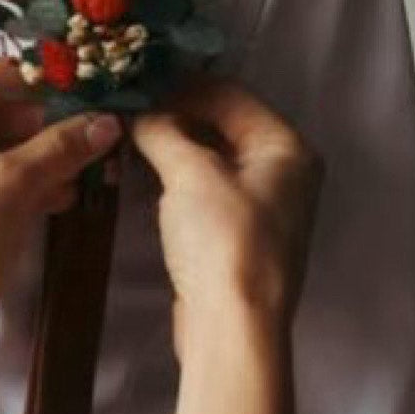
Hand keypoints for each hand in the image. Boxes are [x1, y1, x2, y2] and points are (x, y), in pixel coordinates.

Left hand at [0, 59, 122, 369]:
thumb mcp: (14, 188)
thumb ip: (60, 147)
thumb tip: (106, 121)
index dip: (37, 85)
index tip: (82, 95)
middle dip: (37, 129)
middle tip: (87, 138)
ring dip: (28, 159)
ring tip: (80, 172)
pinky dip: (5, 183)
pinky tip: (53, 197)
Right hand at [131, 76, 322, 345]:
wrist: (233, 327)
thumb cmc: (223, 240)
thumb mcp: (190, 173)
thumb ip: (162, 132)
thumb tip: (139, 113)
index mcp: (287, 146)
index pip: (231, 94)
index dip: (182, 86)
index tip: (137, 86)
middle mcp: (285, 170)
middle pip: (224, 124)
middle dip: (176, 115)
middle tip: (128, 110)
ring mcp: (264, 204)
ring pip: (213, 156)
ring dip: (173, 145)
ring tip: (130, 138)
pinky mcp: (240, 233)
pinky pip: (208, 187)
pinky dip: (179, 175)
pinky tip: (145, 173)